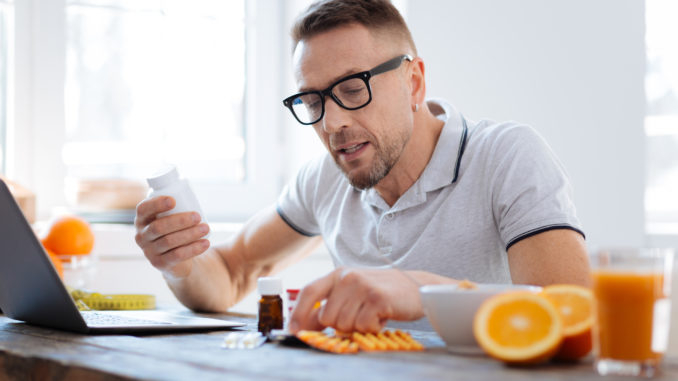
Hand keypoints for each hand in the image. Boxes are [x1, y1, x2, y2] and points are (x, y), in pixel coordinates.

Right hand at [134, 196, 209, 278]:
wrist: (177, 259)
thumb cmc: (175, 230)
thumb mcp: (171, 216)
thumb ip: (176, 202)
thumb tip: (188, 185)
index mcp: (142, 219)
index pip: (143, 209)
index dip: (156, 204)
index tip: (174, 200)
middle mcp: (141, 235)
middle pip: (159, 227)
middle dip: (180, 220)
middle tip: (198, 216)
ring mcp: (149, 251)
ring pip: (169, 241)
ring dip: (190, 234)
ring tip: (206, 228)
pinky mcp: (160, 264)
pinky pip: (176, 256)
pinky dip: (193, 249)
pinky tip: (205, 243)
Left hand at [288, 267, 423, 333]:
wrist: (417, 287)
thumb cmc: (382, 293)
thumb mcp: (353, 292)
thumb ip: (331, 304)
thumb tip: (306, 325)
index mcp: (338, 274)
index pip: (309, 292)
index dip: (298, 314)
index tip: (294, 331)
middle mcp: (347, 277)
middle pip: (327, 317)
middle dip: (340, 325)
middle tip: (359, 317)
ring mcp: (362, 286)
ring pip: (344, 325)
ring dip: (358, 327)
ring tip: (372, 314)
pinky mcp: (377, 298)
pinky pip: (363, 327)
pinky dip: (372, 328)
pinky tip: (381, 316)